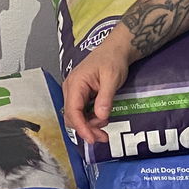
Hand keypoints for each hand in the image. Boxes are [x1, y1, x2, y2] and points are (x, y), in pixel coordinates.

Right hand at [61, 28, 133, 147]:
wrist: (117, 49)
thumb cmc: (113, 60)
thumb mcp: (112, 78)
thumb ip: (105, 98)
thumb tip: (100, 117)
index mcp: (76, 83)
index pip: (73, 111)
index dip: (81, 128)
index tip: (92, 139)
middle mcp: (71, 88)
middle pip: (72, 116)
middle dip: (86, 129)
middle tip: (103, 137)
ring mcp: (75, 91)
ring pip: (76, 116)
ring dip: (88, 126)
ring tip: (105, 128)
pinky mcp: (81, 94)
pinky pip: (81, 111)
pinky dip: (90, 120)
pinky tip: (102, 120)